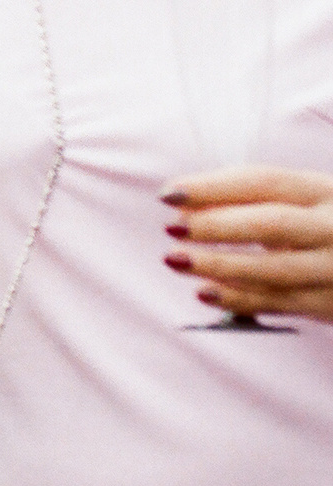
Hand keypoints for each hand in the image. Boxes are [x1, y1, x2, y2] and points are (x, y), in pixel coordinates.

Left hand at [164, 166, 332, 321]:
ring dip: (218, 265)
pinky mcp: (331, 304)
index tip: (169, 194)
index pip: (263, 181)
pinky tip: (204, 292)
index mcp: (324, 190)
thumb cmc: (320, 226)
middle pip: (271, 223)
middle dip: (216, 225)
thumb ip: (246, 201)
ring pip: (273, 268)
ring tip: (175, 259)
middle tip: (172, 227)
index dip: (213, 186)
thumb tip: (182, 207)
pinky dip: (238, 299)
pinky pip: (278, 302)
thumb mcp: (299, 201)